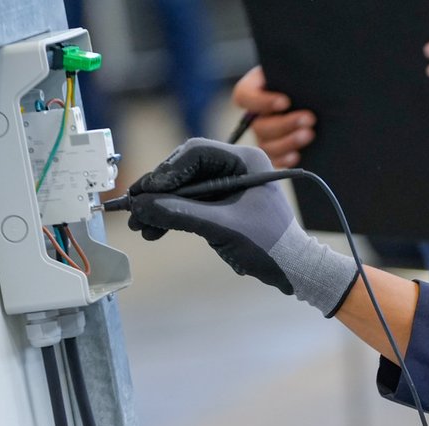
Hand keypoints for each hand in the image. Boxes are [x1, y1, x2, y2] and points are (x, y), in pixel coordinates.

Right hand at [125, 139, 357, 315]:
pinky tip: (154, 229)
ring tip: (140, 225)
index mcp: (246, 161)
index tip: (146, 192)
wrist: (294, 270)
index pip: (195, 152)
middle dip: (159, 191)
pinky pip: (192, 203)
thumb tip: (141, 206)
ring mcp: (230, 185)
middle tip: (135, 209)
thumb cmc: (270, 246)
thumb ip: (181, 214)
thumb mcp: (222, 228)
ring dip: (162, 206)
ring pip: (185, 188)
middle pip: (185, 169)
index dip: (167, 171)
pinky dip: (174, 215)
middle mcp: (237, 167)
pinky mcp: (225, 203)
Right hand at [231, 66, 316, 167]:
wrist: (318, 95)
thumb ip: (290, 74)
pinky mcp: (277, 152)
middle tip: (309, 119)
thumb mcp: (295, 71)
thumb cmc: (303, 78)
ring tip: (309, 134)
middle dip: (285, 124)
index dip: (261, 102)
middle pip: (259, 126)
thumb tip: (299, 81)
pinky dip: (284, 160)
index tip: (285, 102)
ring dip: (288, 142)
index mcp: (254, 89)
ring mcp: (265, 136)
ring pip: (266, 146)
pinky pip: (274, 161)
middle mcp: (255, 115)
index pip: (244, 97)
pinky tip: (298, 155)